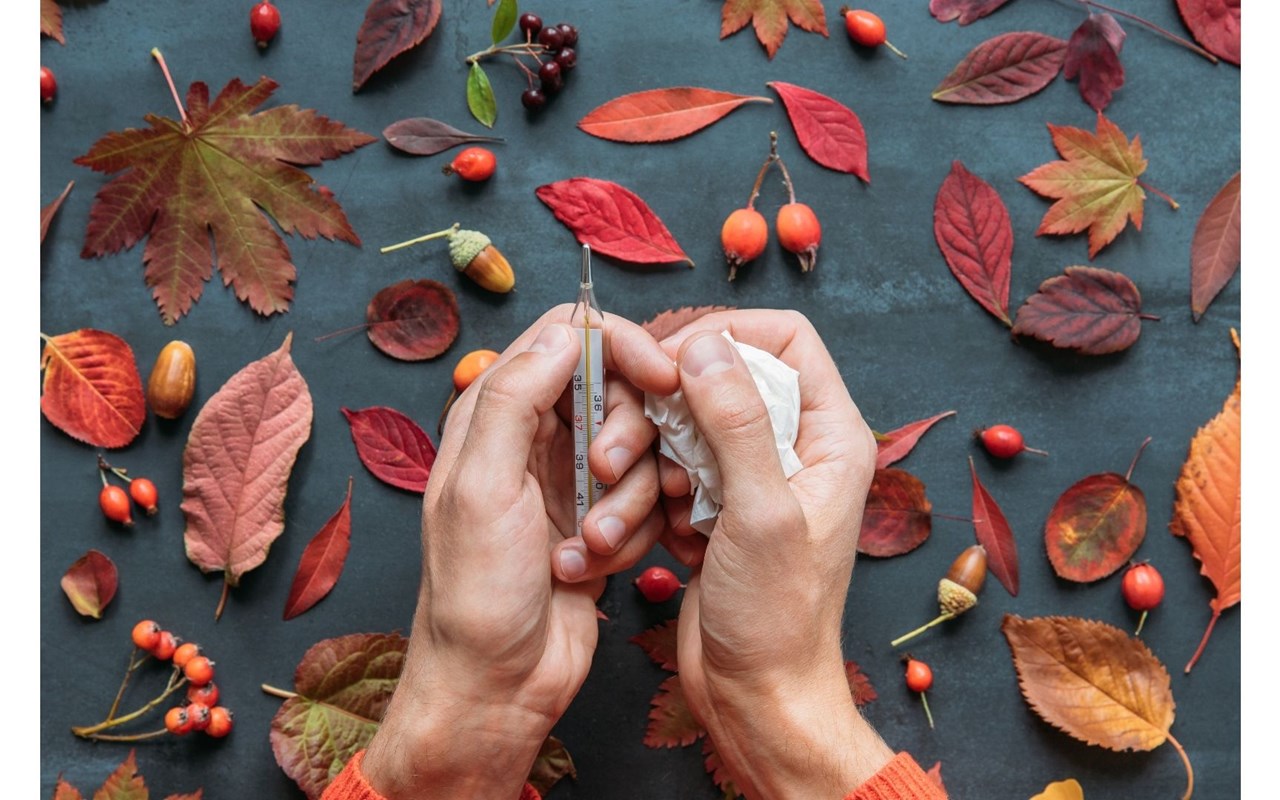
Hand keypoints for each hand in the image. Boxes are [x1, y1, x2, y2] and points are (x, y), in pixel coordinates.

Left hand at [362, 305, 676, 798]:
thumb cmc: (476, 594)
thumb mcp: (482, 486)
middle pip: (617, 391)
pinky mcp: (602, 522)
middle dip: (627, 434)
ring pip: (641, 449)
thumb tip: (566, 332)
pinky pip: (646, 500)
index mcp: (496, 414)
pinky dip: (632, 530)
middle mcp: (535, 439)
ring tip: (588, 544)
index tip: (663, 376)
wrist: (498, 685)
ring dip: (628, 498)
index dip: (622, 345)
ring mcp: (571, 482)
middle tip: (608, 476)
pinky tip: (594, 566)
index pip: (568, 337)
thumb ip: (516, 399)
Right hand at [656, 310, 894, 798]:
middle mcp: (794, 446)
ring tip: (615, 502)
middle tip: (619, 445)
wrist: (756, 696)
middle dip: (663, 408)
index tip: (666, 363)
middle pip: (721, 379)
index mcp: (830, 435)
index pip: (786, 339)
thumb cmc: (776, 617)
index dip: (724, 337)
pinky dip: (642, 497)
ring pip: (684, 427)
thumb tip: (705, 342)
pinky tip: (630, 535)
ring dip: (642, 461)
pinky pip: (667, 472)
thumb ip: (736, 423)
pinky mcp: (714, 507)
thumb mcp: (760, 513)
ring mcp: (750, 477)